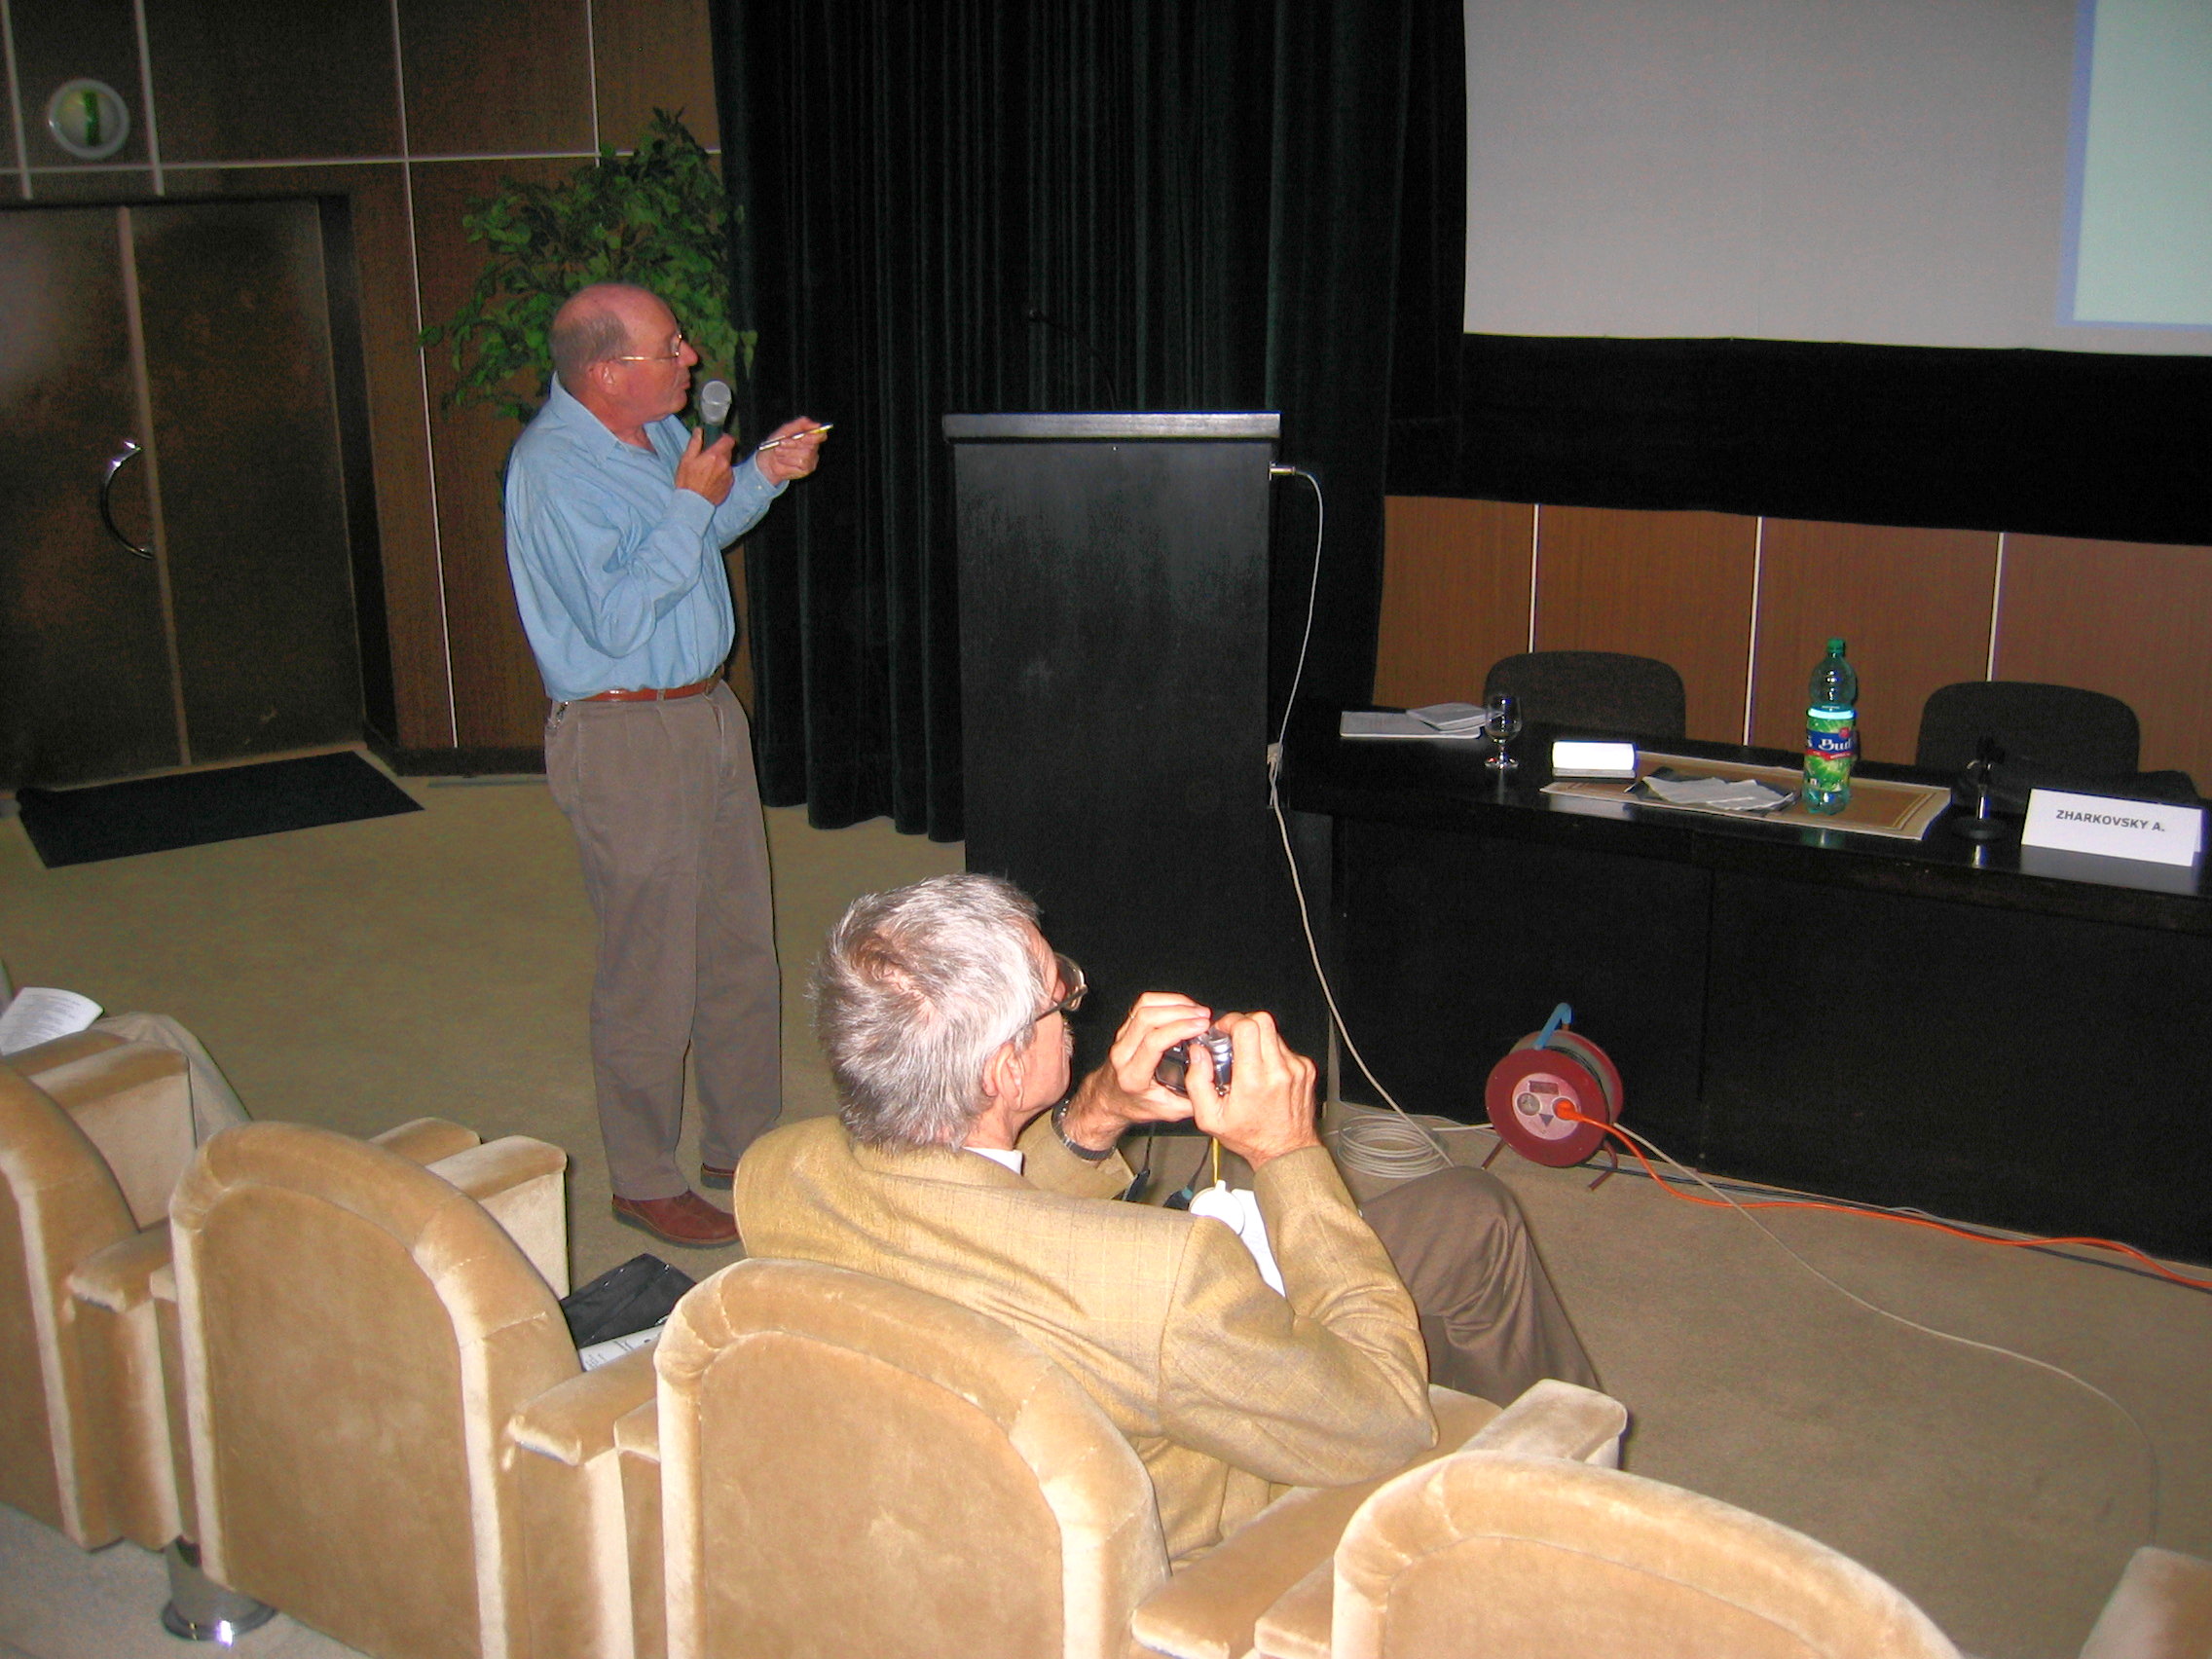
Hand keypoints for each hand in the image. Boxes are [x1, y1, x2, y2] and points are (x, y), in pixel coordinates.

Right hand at [675, 427, 736, 504]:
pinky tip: (711, 479)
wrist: (693, 502)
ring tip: (708, 470)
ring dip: (721, 463)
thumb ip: (695, 443)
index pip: (729, 440)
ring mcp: (729, 475)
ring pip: (727, 463)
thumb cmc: (687, 481)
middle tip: (708, 456)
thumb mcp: (686, 459)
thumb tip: (699, 430)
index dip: (724, 438)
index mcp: (715, 455)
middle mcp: (725, 464)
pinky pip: (728, 474)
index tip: (717, 440)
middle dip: (720, 451)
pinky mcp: (730, 484)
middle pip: (728, 451)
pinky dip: (722, 474)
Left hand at [754, 415, 826, 484]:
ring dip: (788, 452)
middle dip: (794, 444)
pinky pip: (800, 464)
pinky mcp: (806, 470)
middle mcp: (813, 449)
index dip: (815, 436)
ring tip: (779, 452)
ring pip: (805, 455)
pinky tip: (783, 460)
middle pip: (811, 446)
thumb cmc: (777, 443)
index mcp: (810, 437)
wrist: (767, 460)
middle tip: (782, 443)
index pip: (821, 435)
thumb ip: (801, 424)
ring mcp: (810, 460)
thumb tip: (816, 424)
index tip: (805, 436)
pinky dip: (788, 460)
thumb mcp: (786, 429)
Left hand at [1056, 992, 1216, 1150]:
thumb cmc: (1135, 1105)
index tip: (1201, 1026)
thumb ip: (1193, 1100)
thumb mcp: (1168, 1112)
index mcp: (1133, 1075)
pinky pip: (1143, 1005)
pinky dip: (1166, 1000)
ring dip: (1174, 1003)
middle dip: (1180, 1012)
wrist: (1110, 1100)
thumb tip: (1216, 1083)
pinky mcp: (1125, 1028)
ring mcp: (1122, 1038)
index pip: (1153, 1042)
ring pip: (1144, 1007)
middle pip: (1147, 1018)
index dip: (1179, 1029)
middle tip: (1203, 1016)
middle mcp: (1123, 1053)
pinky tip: (1182, 1006)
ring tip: (1196, 1010)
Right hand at [1187, 1012, 1319, 1169]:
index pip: (1247, 1027)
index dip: (1231, 1022)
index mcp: (1254, 1079)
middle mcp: (1278, 1070)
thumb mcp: (1210, 1118)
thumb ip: (1198, 1082)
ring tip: (1248, 1062)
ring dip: (1258, 1040)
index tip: (1222, 1031)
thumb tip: (1198, 1053)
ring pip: (1273, 1033)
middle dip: (1244, 1024)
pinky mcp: (1306, 1069)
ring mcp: (1296, 1068)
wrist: (1286, 1151)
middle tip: (1234, 1038)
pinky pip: (1285, 1048)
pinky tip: (1265, 1073)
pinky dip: (1272, 1054)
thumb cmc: (1251, 1137)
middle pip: (1262, 1020)